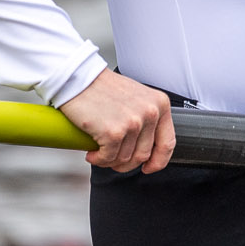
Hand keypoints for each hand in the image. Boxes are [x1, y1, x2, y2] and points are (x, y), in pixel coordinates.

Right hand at [60, 69, 174, 173]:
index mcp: (160, 104)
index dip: (158, 161)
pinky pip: (108, 158)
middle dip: (126, 163)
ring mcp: (133, 123)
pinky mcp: (114, 132)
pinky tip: (93, 153)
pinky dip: (98, 160)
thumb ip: (146, 117)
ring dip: (110, 161)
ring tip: (100, 151)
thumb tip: (147, 146)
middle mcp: (150, 113)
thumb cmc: (101, 87)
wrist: (77, 78)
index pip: (167, 142)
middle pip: (143, 155)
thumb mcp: (135, 97)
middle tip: (112, 157)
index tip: (148, 167)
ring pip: (125, 159)